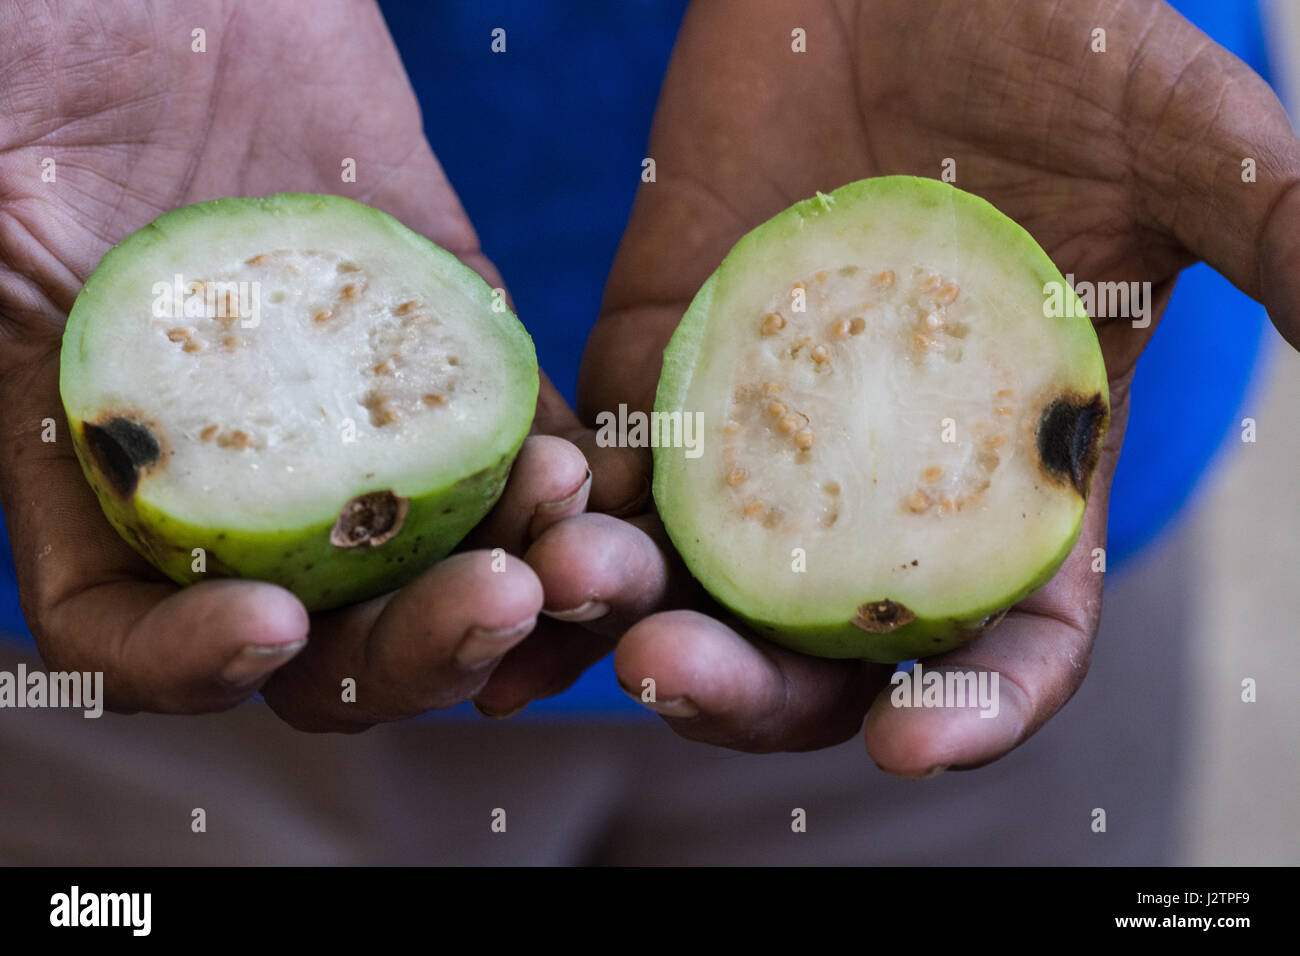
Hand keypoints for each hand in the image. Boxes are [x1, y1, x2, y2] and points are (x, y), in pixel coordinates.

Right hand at [0, 0, 604, 730]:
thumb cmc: (38, 52)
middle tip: (497, 603)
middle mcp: (233, 463)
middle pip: (326, 632)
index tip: (265, 625)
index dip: (189, 667)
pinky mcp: (443, 344)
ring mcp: (349, 410)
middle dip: (412, 649)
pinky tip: (595, 484)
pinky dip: (560, 480)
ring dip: (518, 587)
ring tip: (578, 554)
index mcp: (96, 458)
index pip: (129, 629)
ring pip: (438, 560)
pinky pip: (510, 442)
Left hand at [525, 0, 1299, 769]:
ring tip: (581, 602)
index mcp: (1014, 475)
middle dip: (752, 690)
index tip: (913, 740)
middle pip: (818, 646)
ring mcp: (764, 435)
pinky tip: (513, 560)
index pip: (1007, 635)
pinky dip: (561, 531)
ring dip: (631, 619)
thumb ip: (1277, 227)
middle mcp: (881, 484)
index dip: (976, 707)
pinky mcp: (664, 367)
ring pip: (696, 581)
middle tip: (674, 677)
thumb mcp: (1176, 135)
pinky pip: (607, 477)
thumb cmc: (1048, 35)